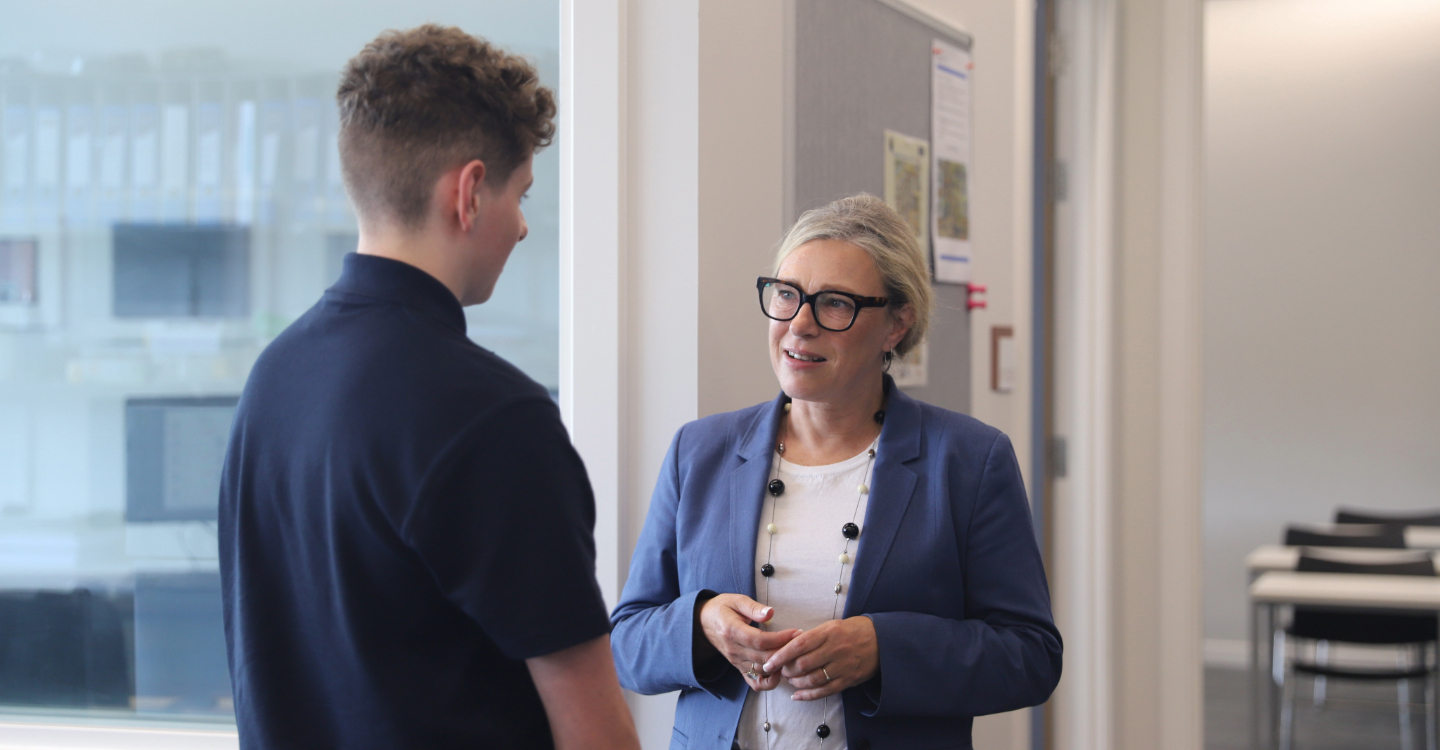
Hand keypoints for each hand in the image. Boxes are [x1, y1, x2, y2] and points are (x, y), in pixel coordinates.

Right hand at [699, 593, 800, 690]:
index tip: (797, 632)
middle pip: (764, 658)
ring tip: (796, 654)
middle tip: (803, 642)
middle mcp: (734, 650)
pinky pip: (756, 683)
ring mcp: (736, 662)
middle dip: (786, 651)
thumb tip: (770, 613)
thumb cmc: (722, 608)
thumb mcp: (736, 600)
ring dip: (782, 665)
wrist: (703, 622)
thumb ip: (754, 608)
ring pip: (763, 670)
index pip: (760, 641)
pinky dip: (771, 682)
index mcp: (732, 631)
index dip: (780, 639)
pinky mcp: (739, 668)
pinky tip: (781, 670)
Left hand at [762, 616, 878, 700]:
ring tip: (790, 680)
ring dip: (796, 683)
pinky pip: (824, 691)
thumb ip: (812, 637)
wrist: (881, 640)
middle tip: (780, 671)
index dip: (781, 655)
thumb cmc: (852, 631)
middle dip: (787, 670)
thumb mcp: (831, 626)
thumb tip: (787, 647)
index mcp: (828, 633)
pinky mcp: (848, 680)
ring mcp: (842, 666)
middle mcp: (835, 649)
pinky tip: (797, 695)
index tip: (769, 662)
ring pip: (812, 679)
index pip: (798, 645)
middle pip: (803, 664)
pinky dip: (808, 696)